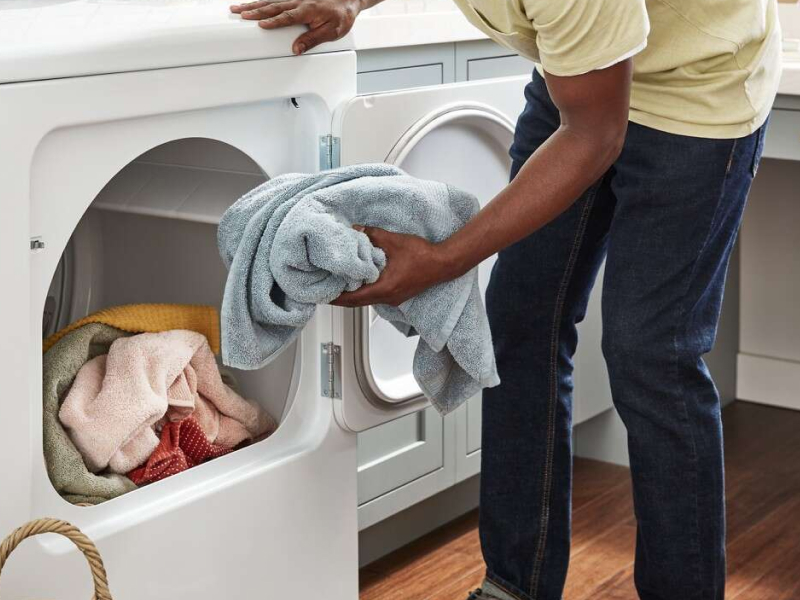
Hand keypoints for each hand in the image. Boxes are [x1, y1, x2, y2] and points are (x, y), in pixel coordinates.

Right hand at [230, 0, 362, 54]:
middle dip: (254, 10)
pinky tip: (253, 3)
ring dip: (254, 4)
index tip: (259, 25)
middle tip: (238, 13)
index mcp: (307, 10)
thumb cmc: (342, 15)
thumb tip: (296, 50)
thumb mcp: (332, 32)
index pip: (285, 17)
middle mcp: (299, 1)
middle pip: (272, 6)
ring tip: (238, 8)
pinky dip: (263, 0)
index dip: (272, 21)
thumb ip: (312, 40)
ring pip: (271, 0)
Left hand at [332, 226, 452, 307]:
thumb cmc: (423, 255)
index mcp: (385, 289)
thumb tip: (356, 229)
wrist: (444, 263)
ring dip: (352, 294)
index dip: (335, 297)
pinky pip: (375, 296)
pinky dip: (363, 290)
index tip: (321, 294)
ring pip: (366, 300)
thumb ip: (373, 235)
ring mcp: (393, 298)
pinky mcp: (397, 294)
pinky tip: (359, 280)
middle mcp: (387, 298)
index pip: (353, 298)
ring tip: (337, 284)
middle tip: (324, 289)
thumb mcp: (394, 241)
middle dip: (339, 297)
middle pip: (357, 302)